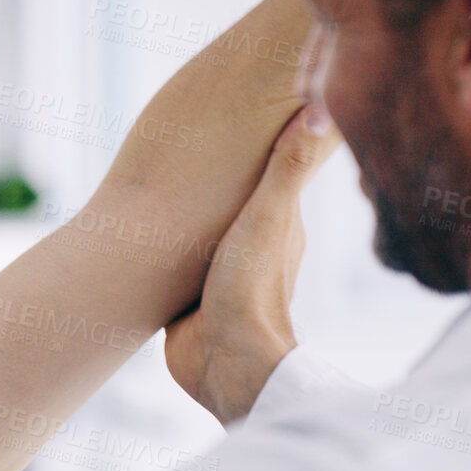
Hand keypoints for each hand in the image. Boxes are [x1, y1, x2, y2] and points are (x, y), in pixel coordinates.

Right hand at [164, 104, 341, 425]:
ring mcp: (221, 277)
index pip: (274, 178)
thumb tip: (321, 107)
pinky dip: (168, 253)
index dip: (263, 149)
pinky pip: (177, 269)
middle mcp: (253, 250)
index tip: (253, 118)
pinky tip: (149, 241)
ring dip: (191, 220)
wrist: (225, 363)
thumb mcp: (267, 217)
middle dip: (222, 183)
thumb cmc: (252, 289)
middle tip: (200, 146)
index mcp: (279, 227)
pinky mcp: (190, 302)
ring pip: (204, 237)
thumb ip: (288, 167)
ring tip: (168, 189)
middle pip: (237, 206)